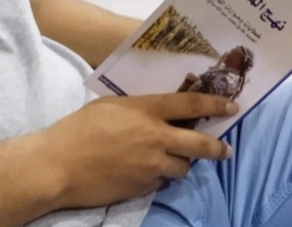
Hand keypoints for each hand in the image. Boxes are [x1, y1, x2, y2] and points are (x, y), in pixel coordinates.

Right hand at [38, 93, 236, 209]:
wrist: (59, 166)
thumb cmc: (78, 129)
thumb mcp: (110, 106)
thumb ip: (137, 108)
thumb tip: (154, 111)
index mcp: (146, 110)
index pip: (190, 104)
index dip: (215, 104)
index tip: (232, 106)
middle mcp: (155, 138)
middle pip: (199, 144)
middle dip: (217, 147)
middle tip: (225, 149)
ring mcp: (151, 166)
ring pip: (183, 168)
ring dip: (181, 164)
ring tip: (170, 161)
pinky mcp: (143, 188)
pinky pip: (160, 183)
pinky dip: (158, 178)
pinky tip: (143, 173)